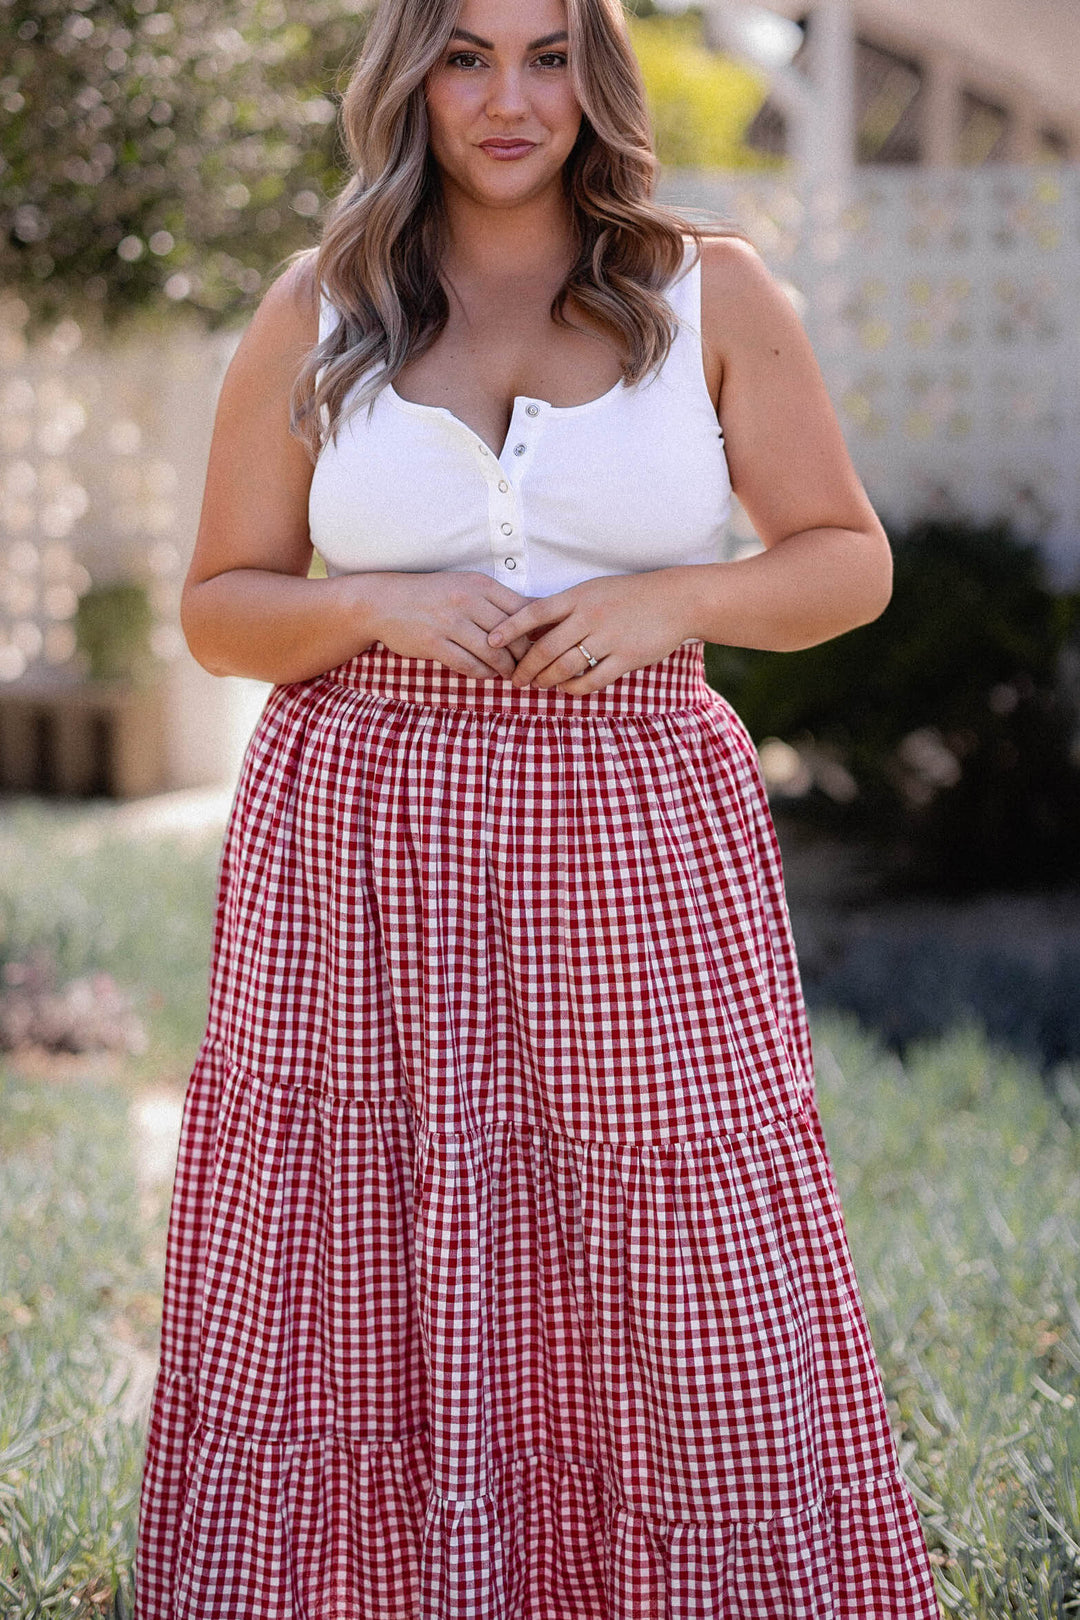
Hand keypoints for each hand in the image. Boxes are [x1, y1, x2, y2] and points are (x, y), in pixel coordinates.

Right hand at [364, 571, 536, 678]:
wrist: (385, 602)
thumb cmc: (432, 596)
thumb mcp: (465, 586)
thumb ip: (496, 600)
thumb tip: (536, 612)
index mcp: (479, 585)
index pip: (522, 609)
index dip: (536, 631)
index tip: (541, 644)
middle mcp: (467, 601)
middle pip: (512, 635)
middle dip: (524, 655)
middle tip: (530, 666)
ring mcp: (449, 622)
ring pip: (493, 653)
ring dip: (506, 668)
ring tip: (511, 674)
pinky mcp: (434, 643)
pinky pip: (469, 665)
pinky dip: (484, 673)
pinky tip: (488, 674)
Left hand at [486, 570, 694, 691]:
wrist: (674, 601)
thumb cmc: (629, 595)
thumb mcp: (594, 591)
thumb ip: (565, 608)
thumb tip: (531, 627)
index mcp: (578, 596)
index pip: (534, 612)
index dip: (510, 628)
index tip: (491, 642)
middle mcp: (590, 616)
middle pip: (545, 648)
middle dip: (525, 668)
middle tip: (515, 680)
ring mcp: (608, 638)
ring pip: (565, 667)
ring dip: (546, 681)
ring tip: (537, 685)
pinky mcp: (625, 658)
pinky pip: (591, 681)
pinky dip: (573, 689)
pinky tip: (566, 690)